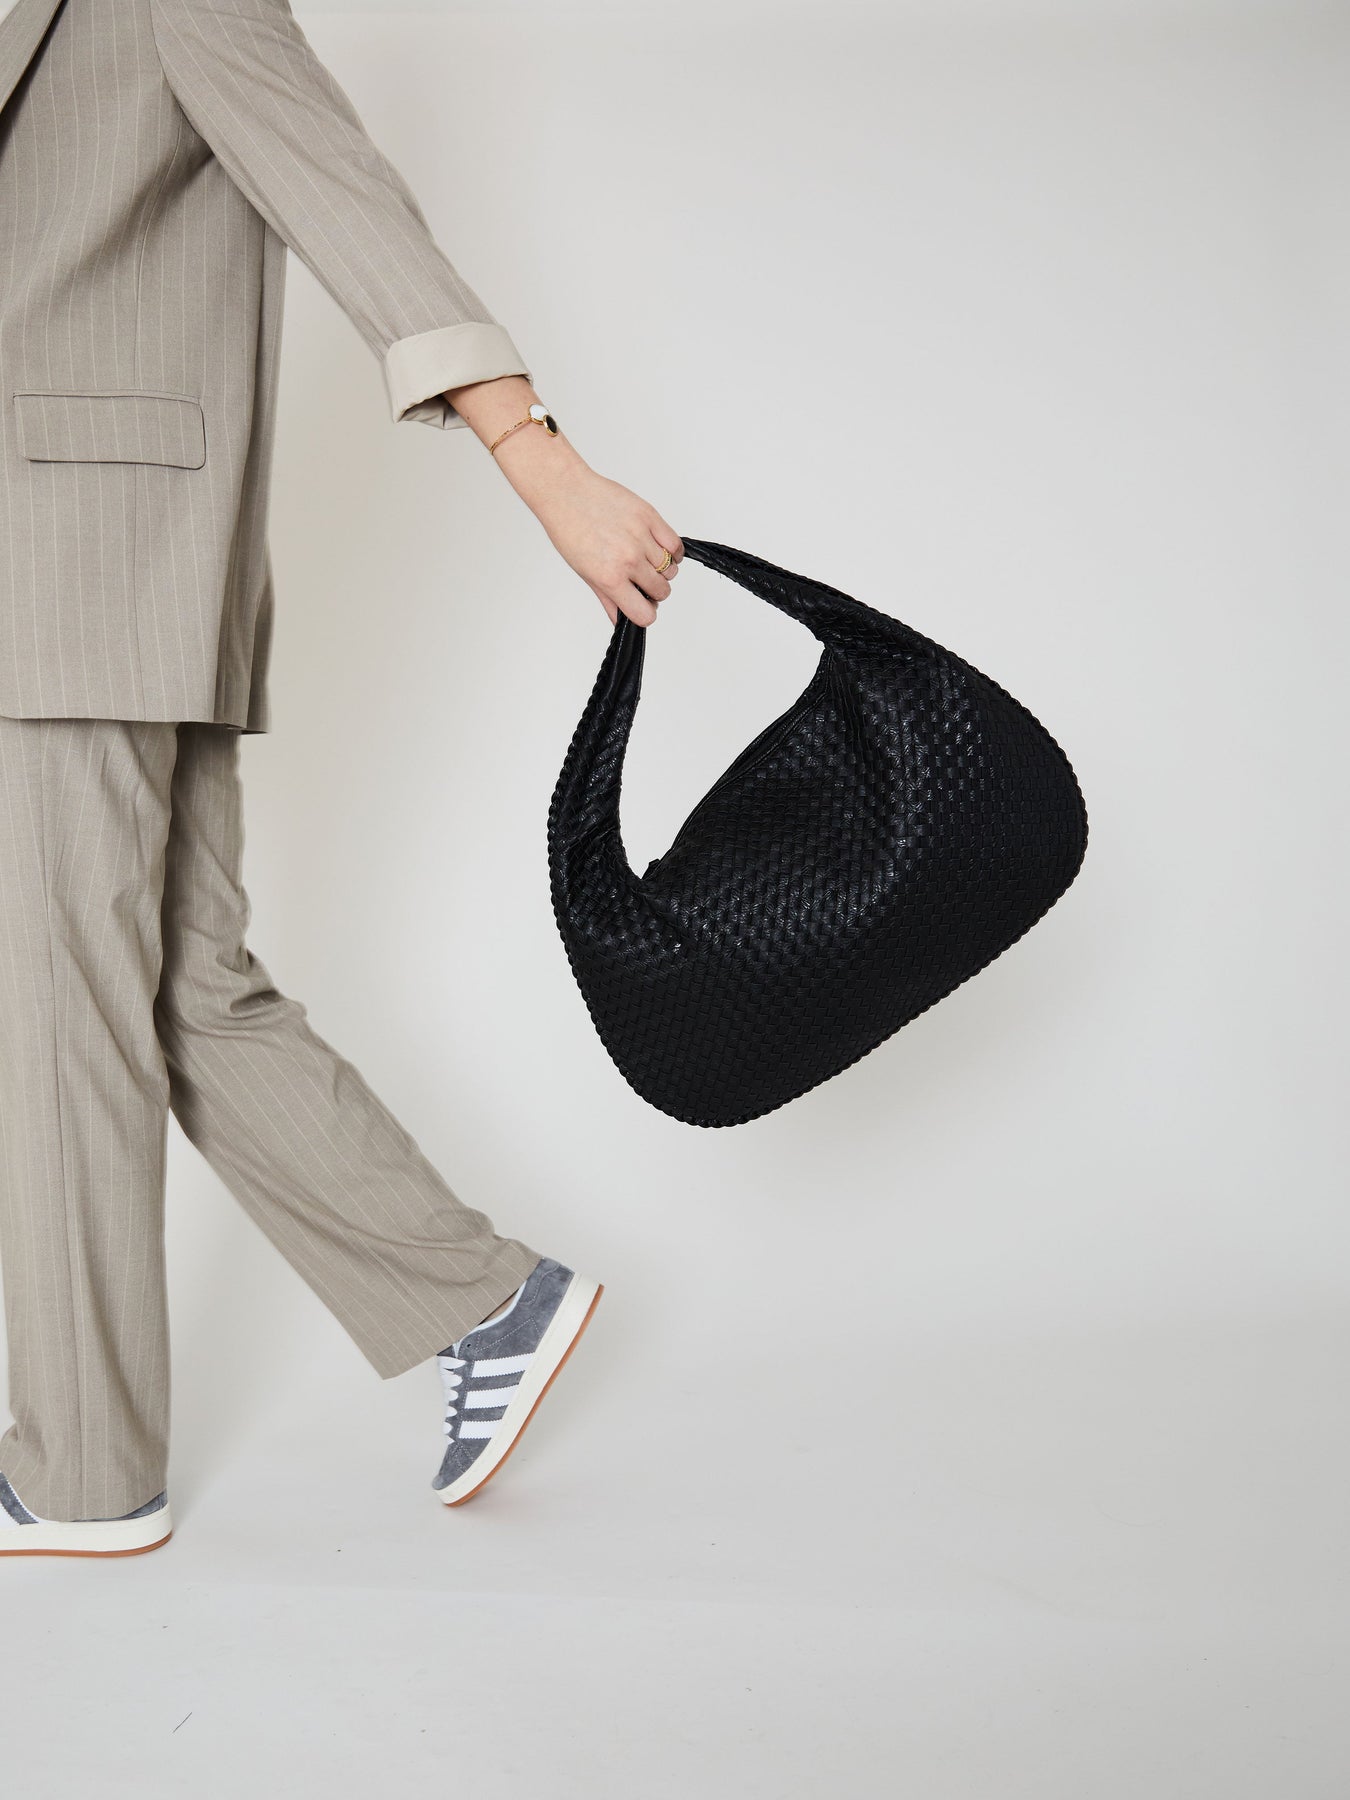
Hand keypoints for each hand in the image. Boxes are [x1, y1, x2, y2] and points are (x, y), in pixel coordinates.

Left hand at [522, 457, 683, 626]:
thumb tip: (621, 620)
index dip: (644, 612)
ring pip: (671, 569)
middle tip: (641, 580)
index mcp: (610, 578)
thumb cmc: (569, 530)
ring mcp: (641, 538)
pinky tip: (659, 549)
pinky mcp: (649, 517)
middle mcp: (629, 560)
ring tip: (646, 560)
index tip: (640, 604)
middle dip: (654, 591)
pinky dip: (672, 551)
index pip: (644, 614)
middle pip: (661, 591)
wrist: (567, 493)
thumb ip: (608, 599)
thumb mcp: (585, 573)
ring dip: (662, 569)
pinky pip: (675, 544)